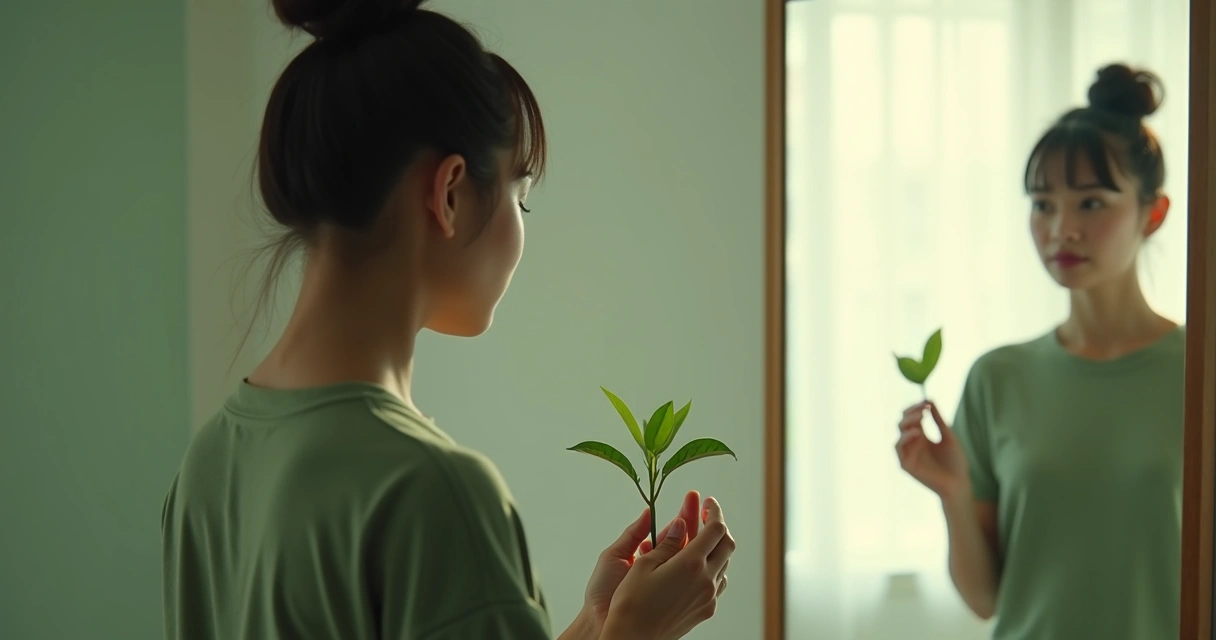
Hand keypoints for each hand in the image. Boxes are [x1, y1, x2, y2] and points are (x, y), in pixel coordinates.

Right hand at [600, 497, 733, 639]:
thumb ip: (668, 542)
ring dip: (716, 547)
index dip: (713, 511)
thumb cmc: (631, 602)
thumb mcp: (645, 565)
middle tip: (706, 515)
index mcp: (691, 564)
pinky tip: (698, 565)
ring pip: (724, 564)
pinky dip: (713, 567)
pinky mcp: (705, 611)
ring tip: (699, 538)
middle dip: (718, 525)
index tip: (706, 502)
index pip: (715, 529)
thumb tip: (681, 524)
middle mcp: (706, 580)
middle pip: (727, 544)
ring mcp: (708, 597)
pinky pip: (718, 583)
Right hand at [895, 401, 968, 499]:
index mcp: (921, 436)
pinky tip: (917, 432)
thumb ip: (938, 420)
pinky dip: (905, 437)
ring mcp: (908, 453)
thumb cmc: (956, 461)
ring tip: (921, 416)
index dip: (917, 408)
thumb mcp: (948, 436)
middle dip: (912, 412)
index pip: (912, 417)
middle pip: (904, 422)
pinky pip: (899, 447)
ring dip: (908, 421)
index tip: (927, 401)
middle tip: (924, 407)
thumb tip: (930, 400)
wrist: (959, 483)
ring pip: (900, 432)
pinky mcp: (906, 464)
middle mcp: (912, 443)